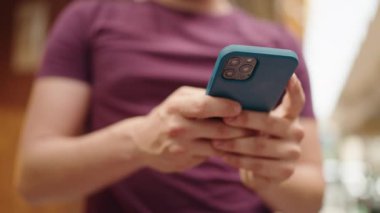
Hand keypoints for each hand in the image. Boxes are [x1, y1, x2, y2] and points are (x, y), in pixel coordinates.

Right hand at [118, 86, 248, 172]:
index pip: (204, 105)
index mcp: (177, 106)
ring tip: (255, 135)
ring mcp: (181, 146)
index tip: (241, 106)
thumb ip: (203, 97)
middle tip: (260, 124)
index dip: (225, 106)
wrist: (143, 141)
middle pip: (218, 129)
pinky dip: (228, 151)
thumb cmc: (169, 114)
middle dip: (242, 127)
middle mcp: (177, 127)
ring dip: (239, 141)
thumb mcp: (180, 100)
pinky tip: (239, 147)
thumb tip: (235, 94)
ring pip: (219, 145)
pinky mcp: (185, 160)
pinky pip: (213, 156)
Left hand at [212, 75, 305, 189]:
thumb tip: (227, 93)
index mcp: (289, 116)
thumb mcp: (255, 123)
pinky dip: (237, 159)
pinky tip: (223, 156)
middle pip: (271, 122)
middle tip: (225, 118)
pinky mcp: (285, 171)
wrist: (262, 173)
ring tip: (215, 141)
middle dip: (246, 120)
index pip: (296, 99)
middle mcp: (296, 132)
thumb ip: (251, 109)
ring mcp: (292, 153)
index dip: (294, 87)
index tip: (288, 74)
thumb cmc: (254, 138)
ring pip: (260, 145)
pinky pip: (257, 164)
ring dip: (235, 143)